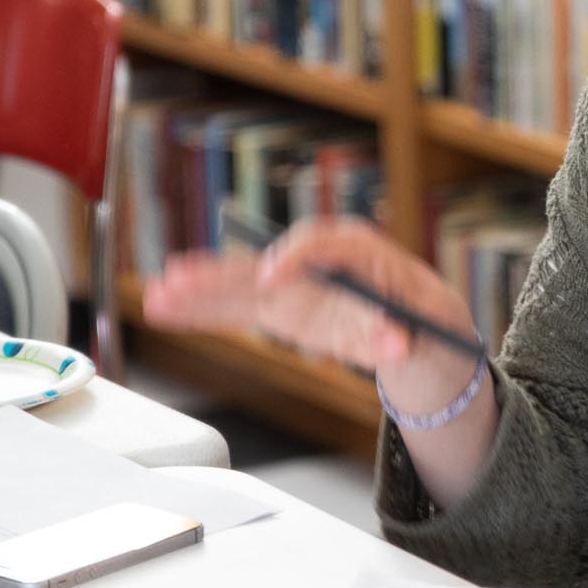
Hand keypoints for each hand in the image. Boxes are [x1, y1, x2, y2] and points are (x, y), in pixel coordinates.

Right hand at [142, 216, 483, 411]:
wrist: (419, 324)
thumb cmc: (425, 314)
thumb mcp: (429, 322)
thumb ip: (406, 332)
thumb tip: (397, 343)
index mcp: (359, 249)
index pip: (325, 243)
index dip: (296, 257)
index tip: (272, 278)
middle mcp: (316, 260)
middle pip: (264, 259)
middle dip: (222, 270)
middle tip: (184, 276)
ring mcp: (293, 284)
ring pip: (239, 284)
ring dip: (198, 289)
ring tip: (158, 292)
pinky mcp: (279, 307)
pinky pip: (235, 308)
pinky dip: (200, 310)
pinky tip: (164, 308)